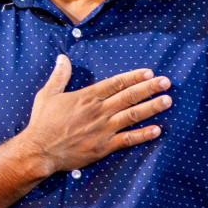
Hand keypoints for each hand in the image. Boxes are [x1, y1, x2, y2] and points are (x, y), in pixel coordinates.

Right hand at [17, 55, 171, 175]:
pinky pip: (127, 139)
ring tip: (167, 101)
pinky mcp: (103, 146)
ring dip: (151, 108)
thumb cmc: (42, 122)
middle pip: (129, 96)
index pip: (115, 83)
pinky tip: (157, 130)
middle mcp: (98, 111)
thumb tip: (63, 58)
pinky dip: (142, 135)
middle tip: (166, 83)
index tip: (149, 73)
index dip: (133, 77)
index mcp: (87, 97)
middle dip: (149, 88)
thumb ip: (59, 76)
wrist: (39, 150)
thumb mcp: (47, 94)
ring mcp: (103, 129)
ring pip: (132, 115)